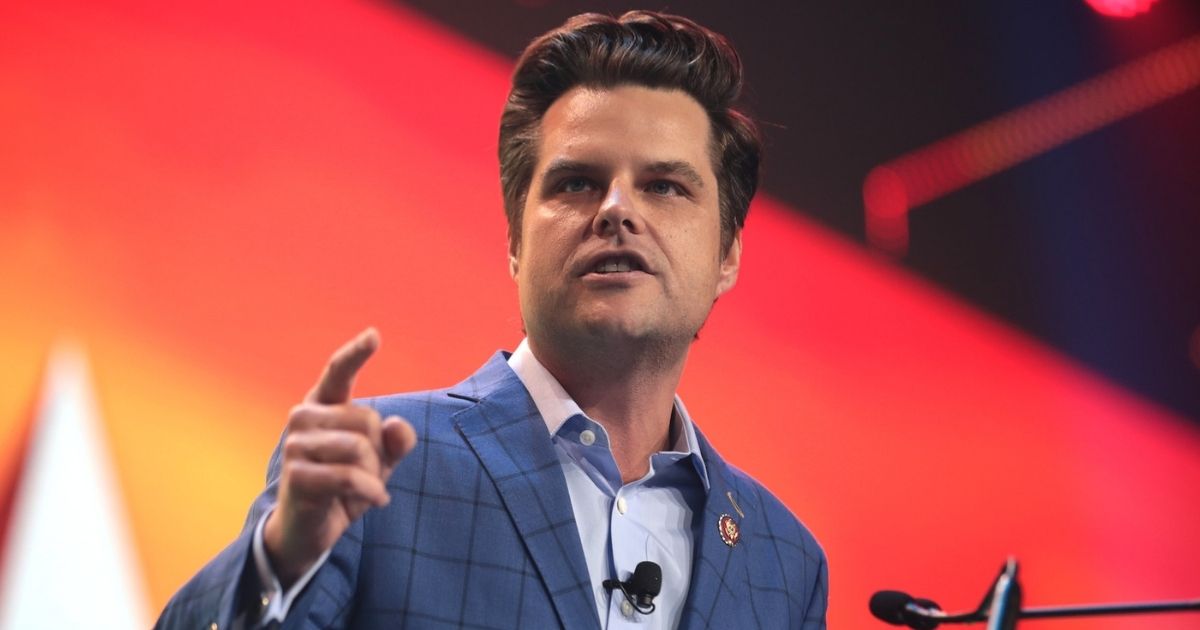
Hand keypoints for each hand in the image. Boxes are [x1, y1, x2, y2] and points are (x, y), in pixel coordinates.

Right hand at [263, 328, 416, 587]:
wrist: (308, 531)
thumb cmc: (344, 487)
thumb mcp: (379, 462)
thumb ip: (395, 441)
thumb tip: (398, 426)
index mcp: (322, 405)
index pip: (339, 373)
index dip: (356, 354)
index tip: (375, 335)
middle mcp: (303, 417)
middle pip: (368, 419)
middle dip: (379, 452)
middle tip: (367, 473)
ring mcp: (294, 445)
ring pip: (359, 447)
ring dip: (373, 474)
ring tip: (363, 488)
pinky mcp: (295, 474)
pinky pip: (349, 476)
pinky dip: (370, 491)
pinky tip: (375, 500)